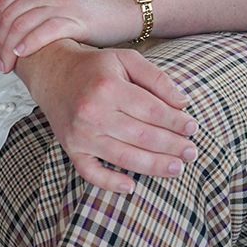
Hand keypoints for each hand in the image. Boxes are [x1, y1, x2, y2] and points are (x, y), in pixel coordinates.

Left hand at [0, 0, 140, 73]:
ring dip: (9, 49)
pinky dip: (28, 44)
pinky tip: (22, 54)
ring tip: (7, 65)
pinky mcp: (77, 16)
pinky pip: (44, 31)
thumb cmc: (92, 0)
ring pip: (22, 25)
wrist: (129, 3)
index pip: (4, 1)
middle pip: (9, 15)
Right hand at [18, 40, 198, 194]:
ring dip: (153, 166)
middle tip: (192, 152)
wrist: (53, 73)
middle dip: (171, 146)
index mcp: (109, 88)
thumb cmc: (96, 67)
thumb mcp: (127, 59)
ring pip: (122, 156)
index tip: (193, 128)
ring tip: (177, 169)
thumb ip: (157, 78)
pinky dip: (109, 183)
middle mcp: (92, 113)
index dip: (175, 121)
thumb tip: (183, 103)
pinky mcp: (70, 149)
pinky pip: (90, 172)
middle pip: (140, 135)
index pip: (151, 110)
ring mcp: (79, 135)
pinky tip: (131, 187)